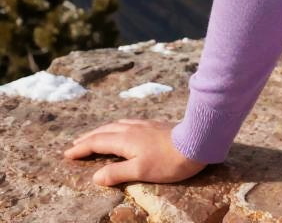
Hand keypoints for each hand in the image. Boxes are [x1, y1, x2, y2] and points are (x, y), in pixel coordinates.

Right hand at [63, 118, 208, 185]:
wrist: (197, 140)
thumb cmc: (169, 160)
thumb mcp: (141, 170)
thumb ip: (117, 172)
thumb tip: (95, 176)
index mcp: (125, 140)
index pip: (97, 143)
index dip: (81, 148)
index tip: (67, 154)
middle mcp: (132, 128)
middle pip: (105, 131)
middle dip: (88, 138)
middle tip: (74, 144)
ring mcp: (144, 124)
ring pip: (116, 124)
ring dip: (101, 130)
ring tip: (93, 135)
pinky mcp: (154, 124)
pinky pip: (127, 122)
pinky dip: (116, 126)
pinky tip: (121, 129)